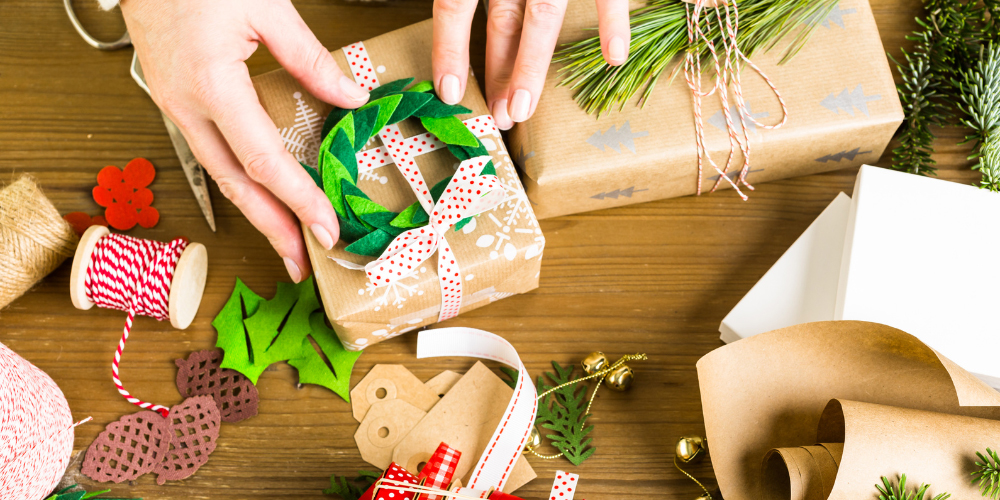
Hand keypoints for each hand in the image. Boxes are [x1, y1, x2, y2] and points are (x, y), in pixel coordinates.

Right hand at [121, 0, 369, 281]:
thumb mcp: (265, 8)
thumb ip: (310, 59)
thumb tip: (352, 98)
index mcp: (211, 86)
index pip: (263, 160)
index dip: (298, 200)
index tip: (327, 230)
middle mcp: (186, 107)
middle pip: (235, 185)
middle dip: (272, 229)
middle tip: (302, 264)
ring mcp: (175, 107)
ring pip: (220, 175)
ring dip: (256, 211)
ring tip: (287, 240)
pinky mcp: (175, 101)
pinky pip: (211, 153)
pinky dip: (241, 181)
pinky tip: (262, 195)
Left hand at [431, 0, 629, 129]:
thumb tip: (455, 53)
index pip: (455, 5)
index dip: (449, 48)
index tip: (447, 92)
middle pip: (502, 23)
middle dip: (498, 72)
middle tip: (496, 115)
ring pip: (542, 18)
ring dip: (532, 66)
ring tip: (523, 109)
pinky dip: (612, 22)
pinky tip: (613, 56)